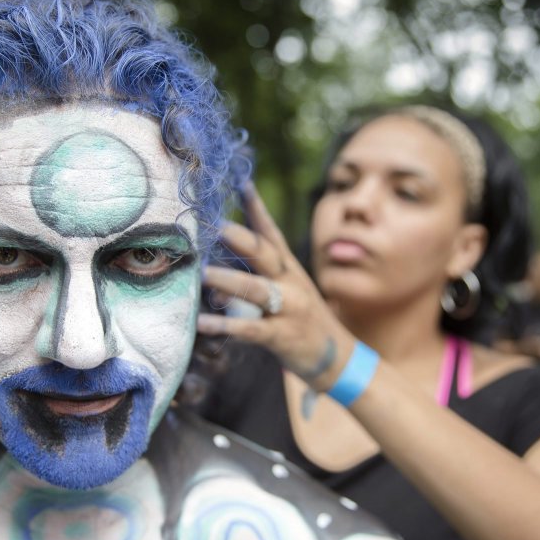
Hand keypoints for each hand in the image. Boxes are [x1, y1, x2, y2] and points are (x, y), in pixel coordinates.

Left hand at [196, 185, 353, 390]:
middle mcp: (290, 283)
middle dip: (241, 238)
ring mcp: (288, 309)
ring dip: (229, 280)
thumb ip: (253, 275)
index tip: (241, 183)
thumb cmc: (301, 318)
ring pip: (257, 289)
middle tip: (215, 225)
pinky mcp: (282, 336)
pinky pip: (250, 329)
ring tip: (202, 273)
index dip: (257, 208)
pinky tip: (202, 323)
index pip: (272, 232)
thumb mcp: (286, 288)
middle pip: (265, 255)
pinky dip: (225, 326)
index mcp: (289, 268)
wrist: (337, 357)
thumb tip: (213, 266)